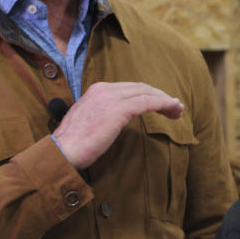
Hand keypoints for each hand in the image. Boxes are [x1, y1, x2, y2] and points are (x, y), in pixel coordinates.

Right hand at [52, 82, 183, 168]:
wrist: (61, 151)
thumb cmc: (72, 144)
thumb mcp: (88, 121)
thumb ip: (102, 115)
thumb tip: (114, 120)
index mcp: (97, 90)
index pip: (129, 88)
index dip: (147, 94)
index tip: (159, 104)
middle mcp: (105, 89)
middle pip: (140, 87)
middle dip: (159, 95)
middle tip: (174, 107)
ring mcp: (111, 98)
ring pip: (147, 93)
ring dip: (165, 100)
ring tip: (177, 110)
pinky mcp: (119, 110)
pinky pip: (148, 102)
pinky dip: (163, 104)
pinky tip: (172, 110)